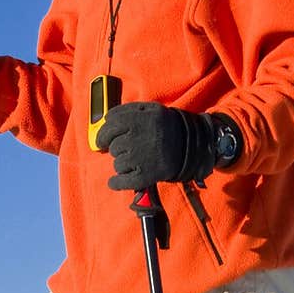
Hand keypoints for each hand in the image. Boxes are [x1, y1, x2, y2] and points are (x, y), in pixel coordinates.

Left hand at [96, 101, 224, 190]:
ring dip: (121, 164)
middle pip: (114, 146)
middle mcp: (139, 138)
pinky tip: (115, 181)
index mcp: (139, 119)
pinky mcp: (147, 175)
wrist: (191, 145)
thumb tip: (105, 118)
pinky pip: (122, 182)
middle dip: (117, 149)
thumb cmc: (166, 126)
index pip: (110, 125)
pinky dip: (116, 183)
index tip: (102, 141)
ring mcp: (142, 158)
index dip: (103, 134)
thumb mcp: (150, 109)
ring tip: (133, 161)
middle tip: (126, 150)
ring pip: (117, 163)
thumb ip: (128, 110)